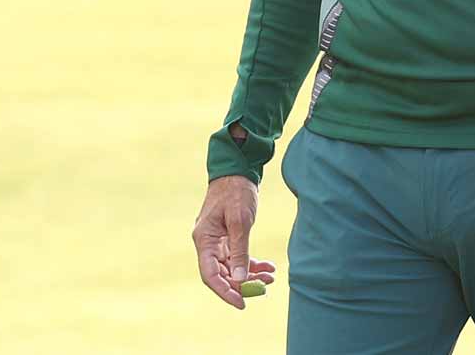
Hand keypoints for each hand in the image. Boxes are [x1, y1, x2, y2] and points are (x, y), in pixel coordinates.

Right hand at [192, 175, 276, 309]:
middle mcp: (207, 243)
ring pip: (232, 268)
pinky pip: (238, 258)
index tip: (242, 303)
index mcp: (204, 239)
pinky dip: (252, 264)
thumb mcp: (240, 221)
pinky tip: (268, 267)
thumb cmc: (235, 191)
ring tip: (270, 277)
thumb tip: (241, 278)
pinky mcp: (227, 238)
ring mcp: (217, 241)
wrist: (237, 170)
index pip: (210, 275)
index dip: (225, 292)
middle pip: (221, 274)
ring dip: (250, 275)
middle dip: (242, 284)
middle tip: (264, 288)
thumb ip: (240, 250)